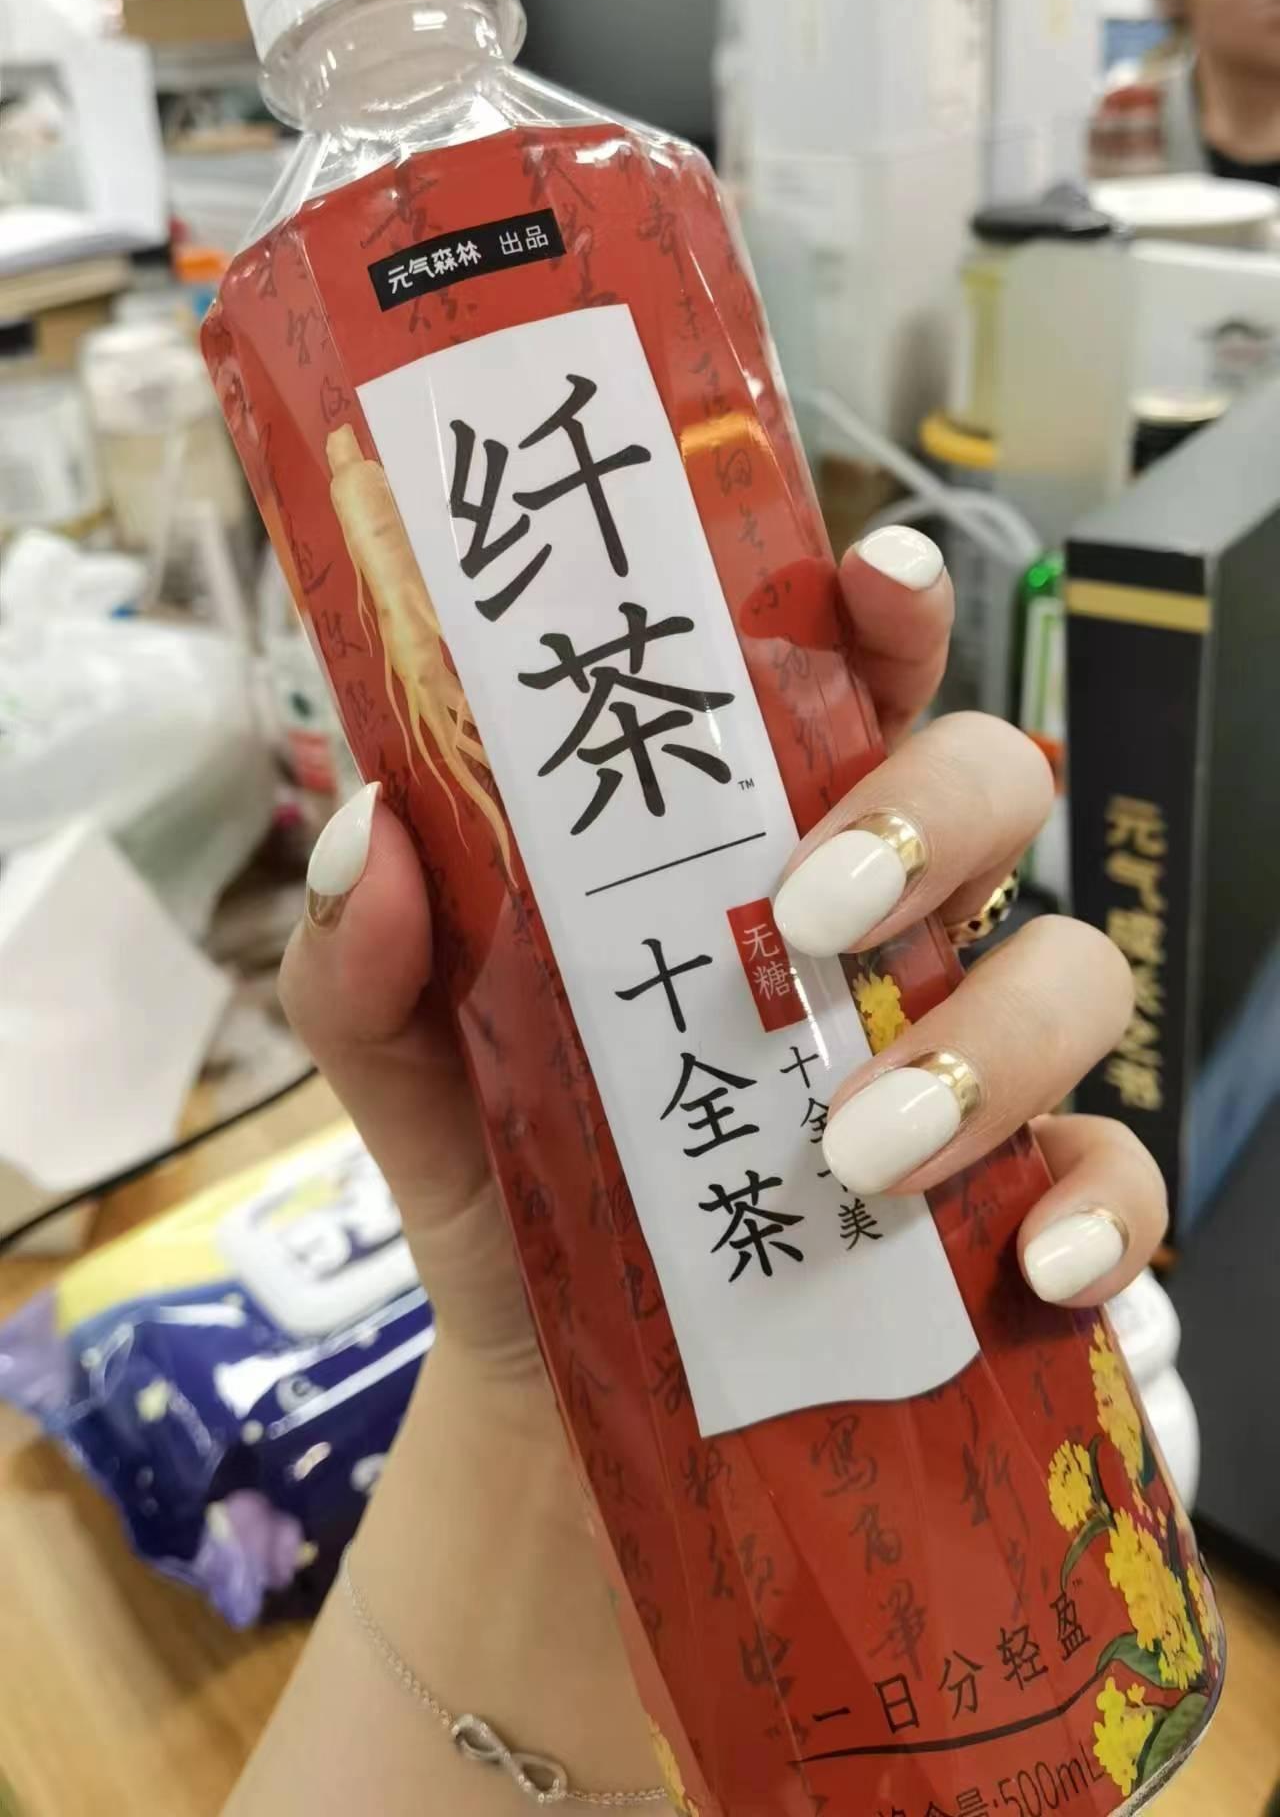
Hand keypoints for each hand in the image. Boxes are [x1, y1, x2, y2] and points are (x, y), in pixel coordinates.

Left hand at [280, 526, 1165, 1391]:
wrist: (555, 1392)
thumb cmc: (509, 1183)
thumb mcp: (411, 1073)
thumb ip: (369, 961)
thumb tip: (370, 829)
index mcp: (751, 852)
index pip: (846, 686)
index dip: (879, 609)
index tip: (864, 579)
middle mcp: (881, 932)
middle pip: (990, 786)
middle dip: (930, 818)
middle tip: (808, 915)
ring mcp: (964, 1063)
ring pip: (1075, 971)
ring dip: (993, 1044)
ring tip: (855, 1148)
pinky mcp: (1012, 1204)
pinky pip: (1119, 1179)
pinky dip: (1103, 1214)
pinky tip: (1029, 1269)